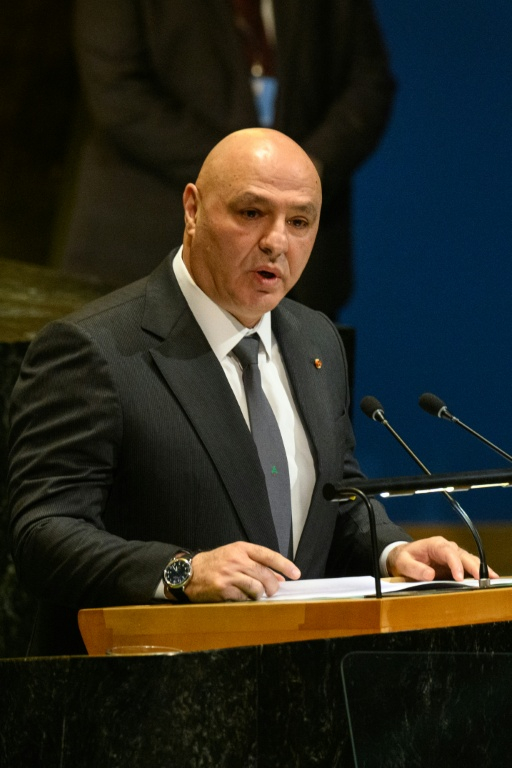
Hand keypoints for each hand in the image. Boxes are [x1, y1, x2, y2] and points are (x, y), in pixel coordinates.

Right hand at [184, 542, 300, 601]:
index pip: (268, 555)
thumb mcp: (235, 556)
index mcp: (241, 548)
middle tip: (273, 590)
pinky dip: (247, 600)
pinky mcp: (224, 590)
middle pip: (265, 575)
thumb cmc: (215, 564)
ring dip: (260, 595)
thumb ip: (256, 564)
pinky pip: (244, 598)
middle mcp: (236, 560)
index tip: (296, 574)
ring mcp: (229, 575)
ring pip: (257, 588)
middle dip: (273, 586)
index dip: (284, 565)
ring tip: (256, 594)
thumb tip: (278, 578)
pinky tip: (241, 596)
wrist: (189, 573)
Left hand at [386, 536, 498, 581]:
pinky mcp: (456, 564)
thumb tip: (430, 575)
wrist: (405, 556)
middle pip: (463, 555)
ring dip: (479, 569)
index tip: (459, 576)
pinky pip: (468, 567)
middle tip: (482, 578)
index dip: (455, 564)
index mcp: (435, 544)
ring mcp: (453, 555)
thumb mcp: (404, 562)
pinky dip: (477, 573)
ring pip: (469, 560)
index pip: (448, 552)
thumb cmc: (405, 557)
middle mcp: (447, 548)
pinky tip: (485, 580)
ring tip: (491, 579)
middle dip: (473, 566)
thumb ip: (415, 568)